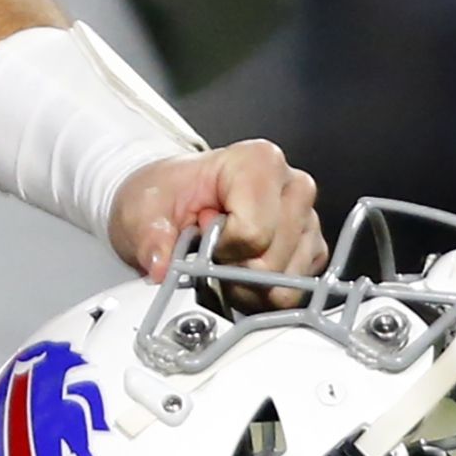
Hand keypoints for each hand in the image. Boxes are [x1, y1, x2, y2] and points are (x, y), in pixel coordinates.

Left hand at [108, 139, 325, 305]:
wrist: (172, 197)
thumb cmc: (167, 195)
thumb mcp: (143, 210)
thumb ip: (152, 237)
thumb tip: (159, 265)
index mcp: (259, 162)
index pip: (253, 233)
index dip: (219, 247)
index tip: (201, 233)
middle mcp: (292, 186)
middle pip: (271, 263)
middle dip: (233, 269)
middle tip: (209, 249)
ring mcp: (307, 219)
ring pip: (286, 283)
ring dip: (247, 285)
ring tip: (224, 259)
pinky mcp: (312, 249)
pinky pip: (294, 293)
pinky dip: (262, 293)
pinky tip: (242, 269)